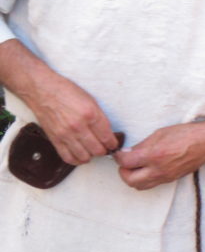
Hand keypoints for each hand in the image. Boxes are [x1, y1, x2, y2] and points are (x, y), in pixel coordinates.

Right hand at [0, 39, 117, 164]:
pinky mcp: (55, 140)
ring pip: (84, 156)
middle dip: (104, 151)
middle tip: (105, 148)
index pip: (107, 137)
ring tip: (93, 152)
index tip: (113, 145)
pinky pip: (67, 157)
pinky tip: (81, 157)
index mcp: (91, 114)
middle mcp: (78, 126)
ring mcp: (65, 135)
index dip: (113, 144)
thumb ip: (99, 117)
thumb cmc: (67, 92)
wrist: (43, 91)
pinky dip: (76, 160)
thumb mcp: (91, 100)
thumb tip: (107, 133)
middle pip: (97, 149)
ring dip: (91, 156)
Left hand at [115, 122, 204, 189]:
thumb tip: (128, 152)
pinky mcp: (171, 179)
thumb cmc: (186, 133)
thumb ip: (142, 144)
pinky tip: (147, 169)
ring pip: (139, 186)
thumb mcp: (161, 133)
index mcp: (154, 155)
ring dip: (133, 177)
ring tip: (135, 166)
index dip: (118, 156)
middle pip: (129, 179)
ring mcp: (165, 176)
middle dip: (123, 171)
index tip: (119, 152)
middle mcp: (159, 169)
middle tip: (125, 161)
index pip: (125, 162)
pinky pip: (151, 184)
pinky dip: (144, 179)